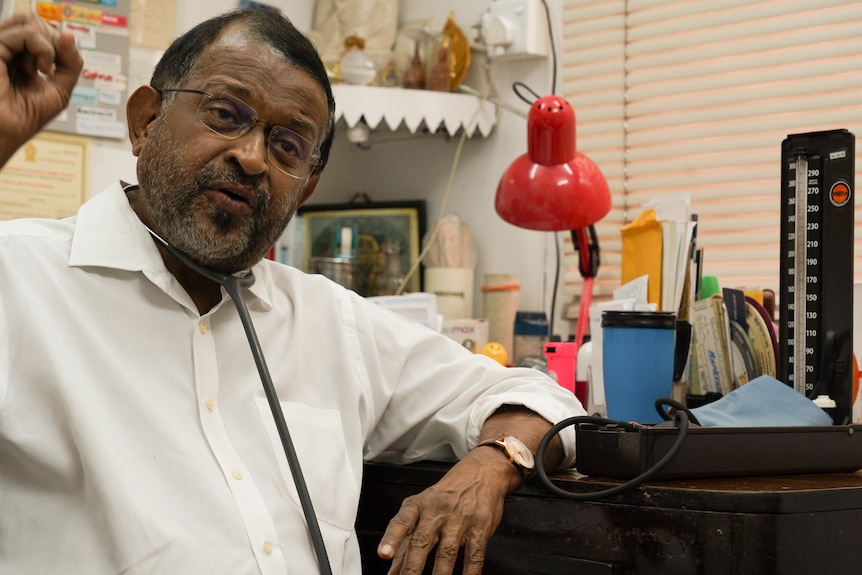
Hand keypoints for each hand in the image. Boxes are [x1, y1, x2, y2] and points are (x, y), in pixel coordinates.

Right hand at [0, 12, 81, 164]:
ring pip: (29, 21)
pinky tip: (40, 69)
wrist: (10, 131)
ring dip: (47, 45)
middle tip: (52, 66)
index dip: (57, 42)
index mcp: (19, 54)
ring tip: (44, 68)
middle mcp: (7, 47)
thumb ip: (70, 63)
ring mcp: (0, 46)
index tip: (60, 66)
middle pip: (33, 20)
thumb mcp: (60, 88)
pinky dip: (42, 49)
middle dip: (52, 39)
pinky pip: (24, 33)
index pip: (40, 28)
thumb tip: (69, 35)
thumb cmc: (28, 116)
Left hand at [377, 450, 518, 574]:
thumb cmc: (446, 495)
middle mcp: (437, 511)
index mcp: (418, 506)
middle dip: (413, 568)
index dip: (391, 538)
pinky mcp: (480, 527)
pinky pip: (474, 554)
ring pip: (447, 551)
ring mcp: (460, 519)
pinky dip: (470, 573)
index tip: (383, 554)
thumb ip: (406, 541)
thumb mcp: (421, 509)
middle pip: (422, 541)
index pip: (401, 522)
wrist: (481, 474)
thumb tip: (391, 571)